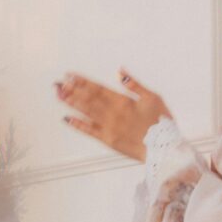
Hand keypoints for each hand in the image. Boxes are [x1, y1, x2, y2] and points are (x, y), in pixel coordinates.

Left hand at [56, 70, 170, 161]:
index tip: (70, 76)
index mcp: (122, 101)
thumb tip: (120, 72)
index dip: (82, 81)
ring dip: (72, 103)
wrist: (163, 148)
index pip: (98, 88)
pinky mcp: (108, 140)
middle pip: (88, 99)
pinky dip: (77, 124)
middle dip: (72, 90)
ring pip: (86, 112)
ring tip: (59, 95)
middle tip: (58, 84)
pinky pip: (89, 131)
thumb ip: (135, 85)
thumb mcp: (152, 98)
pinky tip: (67, 118)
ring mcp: (108, 127)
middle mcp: (112, 113)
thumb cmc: (161, 123)